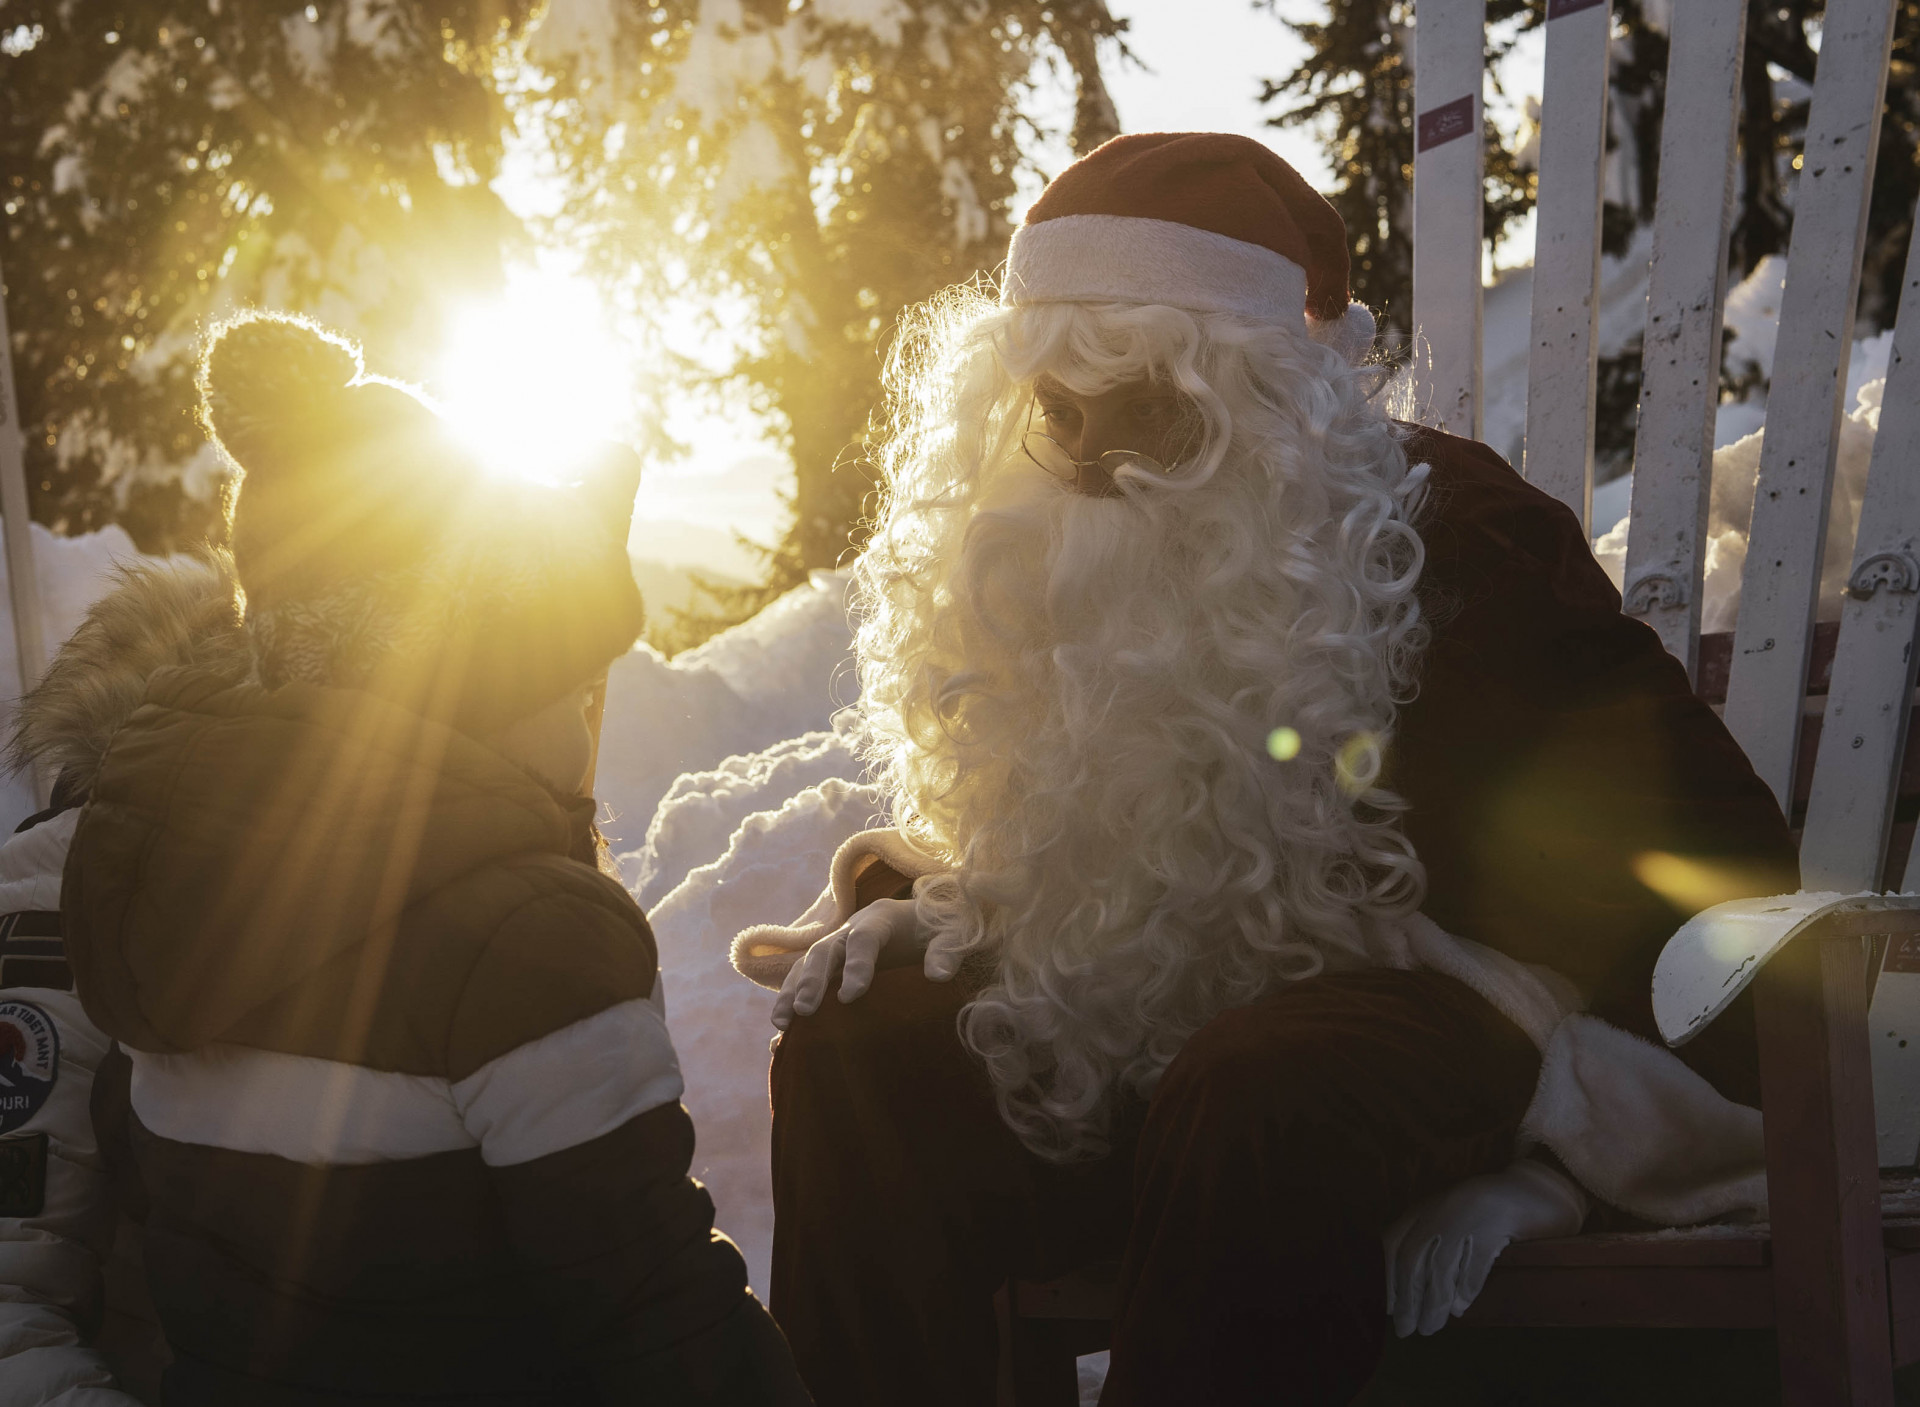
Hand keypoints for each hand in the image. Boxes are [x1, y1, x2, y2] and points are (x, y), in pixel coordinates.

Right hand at [771, 899, 942, 1029]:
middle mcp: (852, 928)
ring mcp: (838, 945)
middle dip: (812, 980)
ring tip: (781, 1023)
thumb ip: (946, 951)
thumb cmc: (941, 927)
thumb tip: (937, 976)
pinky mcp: (833, 963)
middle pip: (825, 950)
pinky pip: (805, 978)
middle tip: (805, 1010)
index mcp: (881, 919)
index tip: (850, 996)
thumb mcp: (953, 934)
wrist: (927, 918)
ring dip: (792, 991)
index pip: (863, 938)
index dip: (856, 965)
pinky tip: (782, 1030)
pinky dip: (792, 1000)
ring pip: (806, 963)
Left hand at [1382, 1158, 1586, 1337]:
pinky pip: (1476, 1259)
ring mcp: (1467, 1215)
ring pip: (1441, 1265)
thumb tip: (1419, 1298)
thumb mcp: (1449, 1217)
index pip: (1394, 1243)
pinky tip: (1461, 1306)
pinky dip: (1466, 1286)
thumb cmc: (1486, 1209)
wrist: (1534, 1187)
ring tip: (1430, 1328)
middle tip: (1405, 1330)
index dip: (1387, 1277)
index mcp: (1425, 1207)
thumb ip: (1431, 1248)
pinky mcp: (1495, 1223)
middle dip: (1406, 1298)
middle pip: (1412, 1259)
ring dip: (1433, 1301)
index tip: (1386, 1307)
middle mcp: (1440, 1209)